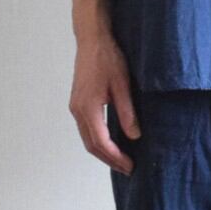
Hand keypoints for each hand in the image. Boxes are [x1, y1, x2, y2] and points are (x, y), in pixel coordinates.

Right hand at [69, 28, 140, 173]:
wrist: (92, 40)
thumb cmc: (108, 58)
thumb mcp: (122, 85)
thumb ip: (127, 112)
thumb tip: (134, 136)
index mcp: (88, 108)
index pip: (101, 143)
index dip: (116, 157)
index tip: (131, 166)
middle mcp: (77, 111)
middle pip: (91, 145)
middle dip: (109, 160)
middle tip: (128, 169)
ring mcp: (76, 107)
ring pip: (87, 139)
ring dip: (103, 152)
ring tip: (121, 160)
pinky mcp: (78, 103)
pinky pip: (86, 129)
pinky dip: (98, 141)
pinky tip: (111, 143)